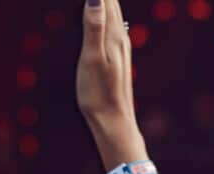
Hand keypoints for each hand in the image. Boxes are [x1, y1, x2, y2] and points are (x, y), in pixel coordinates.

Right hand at [77, 0, 142, 153]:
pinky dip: (106, 9)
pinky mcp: (117, 55)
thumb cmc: (99, 94)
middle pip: (111, 1)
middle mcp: (120, 36)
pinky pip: (112, 22)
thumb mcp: (92, 60)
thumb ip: (94, 27)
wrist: (114, 122)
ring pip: (113, 10)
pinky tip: (105, 9)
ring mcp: (120, 45)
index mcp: (113, 33)